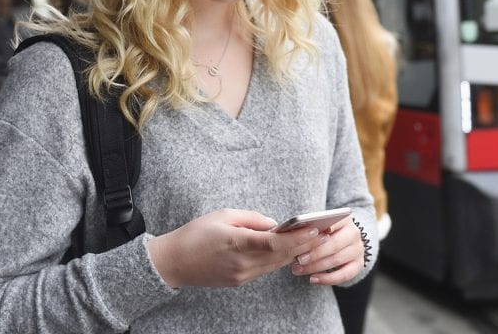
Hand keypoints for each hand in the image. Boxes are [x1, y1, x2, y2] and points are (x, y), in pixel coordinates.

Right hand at [147, 209, 322, 287]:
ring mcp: (242, 275)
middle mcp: (243, 264)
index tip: (315, 229)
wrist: (173, 263)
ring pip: (276, 264)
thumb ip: (252, 219)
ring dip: (295, 252)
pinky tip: (290, 250)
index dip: (298, 237)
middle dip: (304, 244)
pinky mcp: (239, 281)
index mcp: (238, 244)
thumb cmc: (196, 234)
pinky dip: (279, 259)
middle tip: (324, 232)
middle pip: (281, 255)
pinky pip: (265, 269)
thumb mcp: (224, 215)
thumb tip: (275, 224)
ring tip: (313, 240)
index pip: (276, 242)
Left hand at [289, 216, 363, 285]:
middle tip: (299, 259)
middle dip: (315, 253)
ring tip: (299, 270)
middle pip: (335, 244)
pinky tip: (313, 279)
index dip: (326, 227)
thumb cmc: (322, 234)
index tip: (313, 232)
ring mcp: (358, 249)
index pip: (336, 221)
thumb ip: (310, 228)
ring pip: (337, 259)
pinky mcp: (358, 264)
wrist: (339, 243)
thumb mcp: (318, 226)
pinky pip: (344, 275)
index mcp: (344, 219)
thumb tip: (296, 231)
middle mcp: (354, 233)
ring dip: (316, 267)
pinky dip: (327, 279)